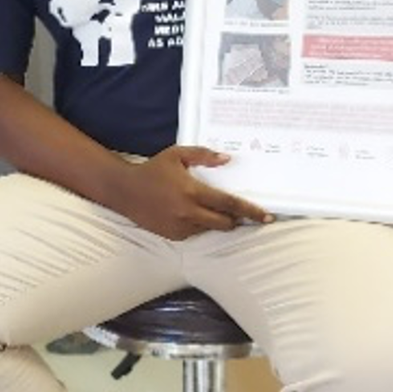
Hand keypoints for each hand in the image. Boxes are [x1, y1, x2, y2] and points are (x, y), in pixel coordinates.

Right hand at [111, 146, 273, 240]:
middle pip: (225, 223)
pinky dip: (199, 225)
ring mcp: (181, 227)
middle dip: (236, 220)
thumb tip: (227, 159)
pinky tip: (190, 212)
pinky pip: (195, 233)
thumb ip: (204, 155)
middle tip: (242, 214)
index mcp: (192, 192)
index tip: (267, 216)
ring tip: (208, 208)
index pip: (229, 204)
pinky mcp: (174, 236)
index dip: (251, 211)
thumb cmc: (153, 170)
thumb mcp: (177, 155)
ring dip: (216, 221)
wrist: (125, 190)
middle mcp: (188, 212)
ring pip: (210, 229)